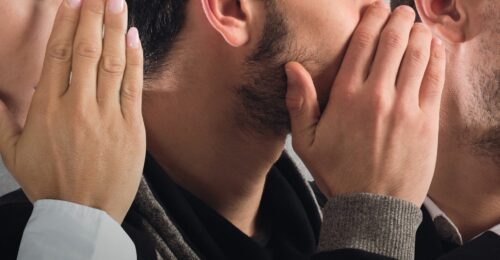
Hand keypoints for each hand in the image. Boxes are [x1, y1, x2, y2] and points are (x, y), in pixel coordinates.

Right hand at [0, 0, 144, 222]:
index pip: (58, 55)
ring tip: (118, 3)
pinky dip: (134, 60)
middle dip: (93, 16)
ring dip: (116, 29)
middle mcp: (78, 106)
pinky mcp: (132, 127)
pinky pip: (133, 86)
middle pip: (86, 50)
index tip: (72, 2)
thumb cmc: (48, 182)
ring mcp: (108, 116)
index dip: (65, 24)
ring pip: (112, 63)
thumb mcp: (12, 152)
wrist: (83, 214)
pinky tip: (134, 38)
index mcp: (48, 109)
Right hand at [285, 2, 445, 205]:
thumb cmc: (338, 172)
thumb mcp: (306, 142)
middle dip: (398, 19)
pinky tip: (434, 48)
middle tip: (400, 12)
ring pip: (417, 55)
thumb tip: (292, 67)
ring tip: (417, 25)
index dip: (371, 19)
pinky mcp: (427, 121)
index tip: (375, 9)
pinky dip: (436, 57)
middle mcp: (377, 96)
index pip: (363, 44)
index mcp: (347, 97)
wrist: (372, 206)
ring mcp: (405, 108)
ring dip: (419, 33)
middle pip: (393, 42)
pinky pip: (435, 79)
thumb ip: (299, 102)